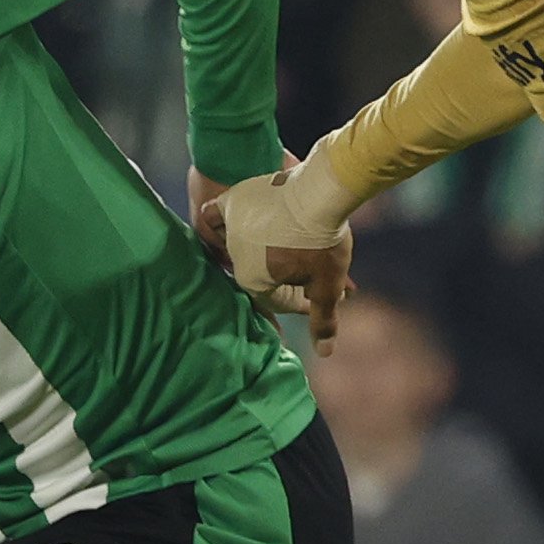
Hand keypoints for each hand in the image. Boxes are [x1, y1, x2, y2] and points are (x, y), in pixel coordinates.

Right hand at [197, 160, 356, 346]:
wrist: (322, 191)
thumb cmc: (324, 241)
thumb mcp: (327, 284)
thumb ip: (323, 320)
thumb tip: (324, 353)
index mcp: (253, 280)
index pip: (274, 298)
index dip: (301, 300)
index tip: (322, 293)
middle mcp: (235, 256)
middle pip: (258, 272)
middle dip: (285, 276)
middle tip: (311, 268)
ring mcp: (233, 226)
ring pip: (238, 243)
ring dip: (258, 248)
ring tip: (283, 245)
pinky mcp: (235, 200)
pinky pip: (215, 213)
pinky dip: (218, 221)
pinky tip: (226, 223)